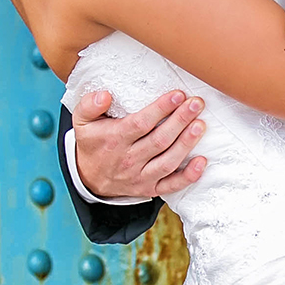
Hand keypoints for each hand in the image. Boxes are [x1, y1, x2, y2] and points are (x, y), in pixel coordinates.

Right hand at [71, 88, 206, 199]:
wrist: (88, 178)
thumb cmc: (92, 143)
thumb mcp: (82, 122)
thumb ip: (89, 105)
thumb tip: (105, 95)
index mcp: (115, 140)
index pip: (141, 124)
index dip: (161, 109)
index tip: (178, 95)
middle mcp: (129, 160)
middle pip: (159, 140)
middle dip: (180, 121)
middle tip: (196, 104)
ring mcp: (141, 177)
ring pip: (168, 161)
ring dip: (186, 144)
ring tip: (200, 125)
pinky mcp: (150, 188)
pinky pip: (171, 186)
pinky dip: (188, 176)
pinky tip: (202, 161)